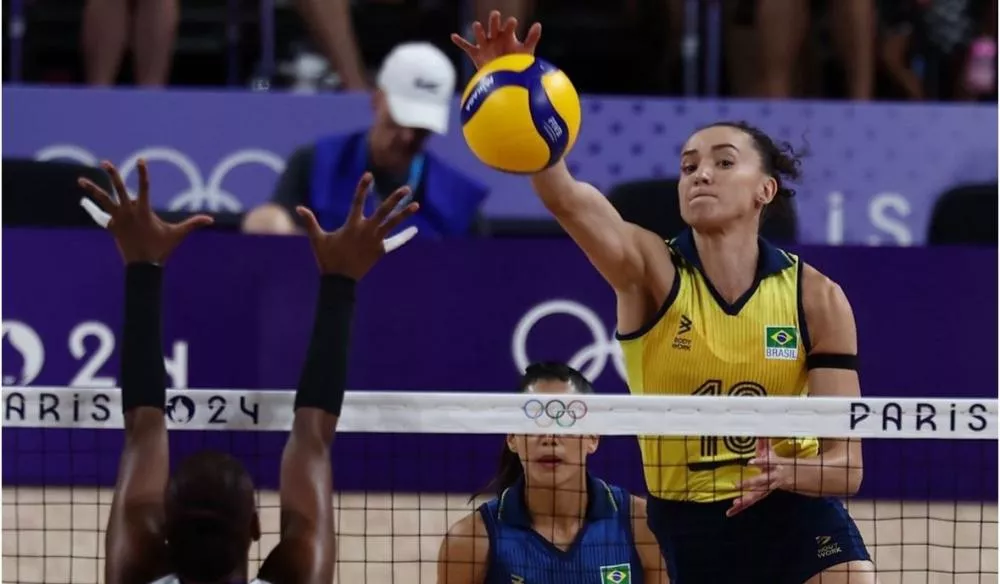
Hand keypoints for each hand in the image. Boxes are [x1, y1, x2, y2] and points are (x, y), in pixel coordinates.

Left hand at [78, 160, 212, 264]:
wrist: (143, 266)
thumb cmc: (161, 249)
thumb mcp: (178, 235)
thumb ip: (193, 224)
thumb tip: (210, 219)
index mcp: (143, 210)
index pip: (144, 187)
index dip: (143, 173)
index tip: (140, 160)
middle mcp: (128, 212)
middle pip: (118, 189)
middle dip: (112, 175)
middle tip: (105, 163)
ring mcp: (118, 219)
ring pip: (103, 200)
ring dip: (92, 190)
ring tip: (80, 180)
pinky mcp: (112, 227)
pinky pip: (101, 215)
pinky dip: (94, 209)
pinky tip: (85, 201)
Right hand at [296, 172, 418, 279]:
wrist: (339, 281)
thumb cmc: (327, 258)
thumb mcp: (317, 239)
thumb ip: (310, 222)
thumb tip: (298, 208)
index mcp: (352, 226)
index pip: (358, 202)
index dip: (363, 188)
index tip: (369, 175)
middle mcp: (366, 231)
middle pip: (384, 212)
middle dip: (395, 200)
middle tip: (407, 189)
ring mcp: (375, 241)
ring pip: (392, 225)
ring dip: (405, 215)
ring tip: (417, 204)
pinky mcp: (380, 251)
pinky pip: (394, 243)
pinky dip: (404, 237)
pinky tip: (414, 231)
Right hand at [450, 10, 541, 69]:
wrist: (505, 78)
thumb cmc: (516, 62)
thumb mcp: (526, 51)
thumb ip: (532, 38)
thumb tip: (538, 24)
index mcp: (507, 35)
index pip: (508, 27)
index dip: (509, 24)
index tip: (512, 22)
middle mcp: (495, 37)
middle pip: (493, 26)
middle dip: (493, 21)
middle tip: (495, 15)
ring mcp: (485, 45)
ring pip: (480, 35)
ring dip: (478, 30)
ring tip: (477, 26)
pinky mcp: (476, 54)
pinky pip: (466, 46)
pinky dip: (460, 41)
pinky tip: (453, 36)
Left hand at [727, 439, 793, 516]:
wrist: (791, 478)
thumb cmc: (777, 463)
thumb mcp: (772, 452)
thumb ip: (764, 442)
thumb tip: (760, 430)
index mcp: (774, 466)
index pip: (768, 463)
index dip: (760, 462)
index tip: (750, 461)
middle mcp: (771, 478)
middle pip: (760, 482)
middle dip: (749, 484)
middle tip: (736, 485)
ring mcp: (767, 488)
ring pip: (756, 495)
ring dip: (745, 500)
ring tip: (734, 504)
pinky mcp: (761, 495)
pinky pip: (751, 501)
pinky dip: (741, 506)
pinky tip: (731, 510)